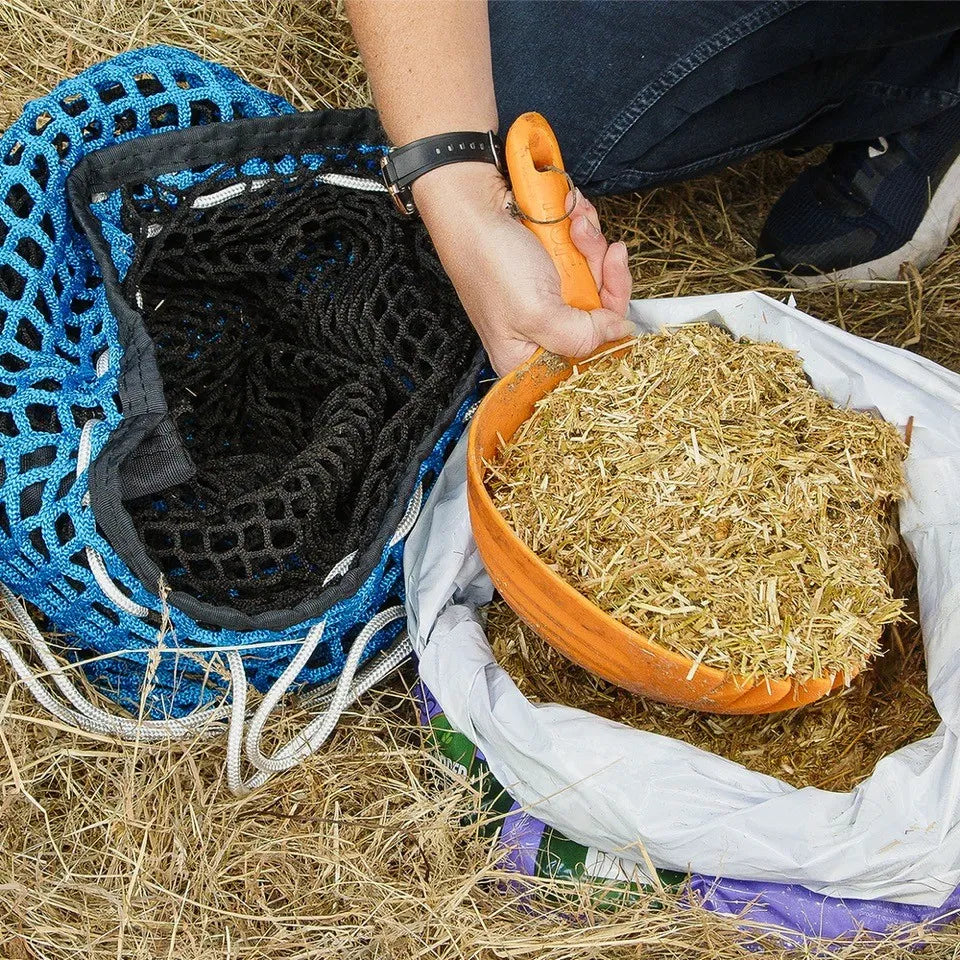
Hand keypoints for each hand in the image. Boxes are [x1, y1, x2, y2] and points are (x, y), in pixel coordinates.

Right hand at [414, 164, 632, 374]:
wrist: (473, 201)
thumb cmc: (488, 259)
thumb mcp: (537, 313)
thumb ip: (581, 335)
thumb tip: (618, 331)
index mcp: (524, 356)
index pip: (583, 358)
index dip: (605, 331)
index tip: (613, 306)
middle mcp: (538, 329)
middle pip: (598, 317)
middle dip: (605, 277)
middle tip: (605, 253)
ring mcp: (547, 294)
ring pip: (597, 280)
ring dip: (593, 247)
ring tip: (577, 226)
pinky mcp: (553, 265)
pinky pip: (587, 254)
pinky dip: (585, 232)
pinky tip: (572, 218)